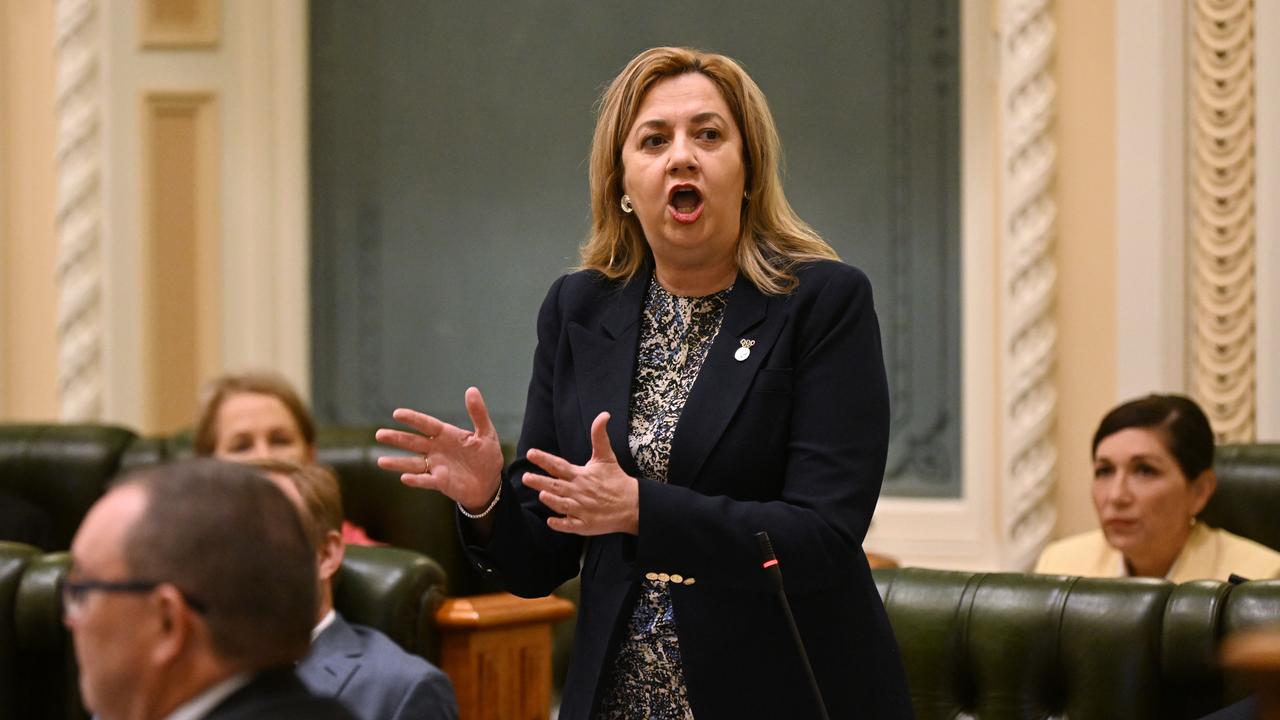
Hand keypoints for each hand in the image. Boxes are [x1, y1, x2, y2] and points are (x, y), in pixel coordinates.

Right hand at [375, 387, 504, 512]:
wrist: (490, 483)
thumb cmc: (487, 456)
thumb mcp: (487, 433)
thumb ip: (478, 413)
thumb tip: (471, 390)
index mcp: (446, 435)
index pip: (427, 425)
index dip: (413, 419)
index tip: (397, 413)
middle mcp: (437, 449)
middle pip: (413, 442)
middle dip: (397, 438)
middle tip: (379, 434)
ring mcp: (436, 466)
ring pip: (413, 463)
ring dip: (398, 462)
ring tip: (380, 461)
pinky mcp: (440, 482)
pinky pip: (426, 481)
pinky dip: (416, 480)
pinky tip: (405, 478)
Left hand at [522, 411, 638, 535]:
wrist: (632, 505)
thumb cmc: (616, 479)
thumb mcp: (606, 456)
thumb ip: (599, 436)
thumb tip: (603, 414)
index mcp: (580, 475)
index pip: (558, 465)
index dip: (544, 458)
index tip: (531, 453)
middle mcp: (579, 491)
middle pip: (556, 486)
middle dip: (540, 481)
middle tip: (525, 478)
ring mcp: (582, 509)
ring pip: (562, 505)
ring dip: (551, 500)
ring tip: (540, 495)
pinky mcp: (586, 524)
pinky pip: (570, 525)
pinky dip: (560, 524)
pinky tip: (550, 521)